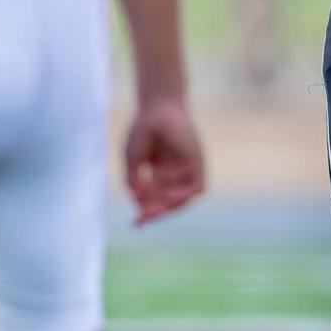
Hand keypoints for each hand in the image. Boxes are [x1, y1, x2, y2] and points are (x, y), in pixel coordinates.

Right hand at [125, 96, 205, 224]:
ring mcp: (187, 168)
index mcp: (159, 173)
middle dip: (155, 213)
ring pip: (181, 198)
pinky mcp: (198, 162)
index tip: (135, 223)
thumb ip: (133, 181)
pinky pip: (197, 186)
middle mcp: (174, 173)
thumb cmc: (142, 129)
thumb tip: (138, 202)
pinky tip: (169, 195)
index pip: (155, 200)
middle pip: (168, 202)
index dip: (147, 213)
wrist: (156, 106)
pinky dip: (184, 195)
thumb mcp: (132, 159)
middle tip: (141, 220)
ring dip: (166, 205)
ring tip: (152, 207)